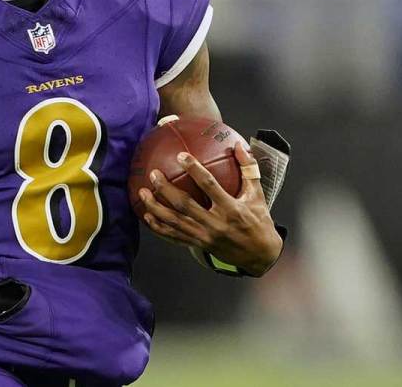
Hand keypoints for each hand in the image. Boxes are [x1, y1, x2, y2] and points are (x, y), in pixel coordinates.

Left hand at [138, 144, 282, 275]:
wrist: (259, 256)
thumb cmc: (259, 222)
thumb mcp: (258, 196)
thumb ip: (248, 170)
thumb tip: (239, 144)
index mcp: (231, 209)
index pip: (209, 186)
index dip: (194, 170)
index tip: (181, 156)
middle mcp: (215, 224)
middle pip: (185, 205)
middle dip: (165, 189)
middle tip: (153, 174)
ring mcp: (205, 236)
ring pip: (174, 222)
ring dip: (156, 207)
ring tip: (141, 193)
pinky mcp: (198, 245)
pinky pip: (174, 237)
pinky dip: (158, 227)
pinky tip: (146, 216)